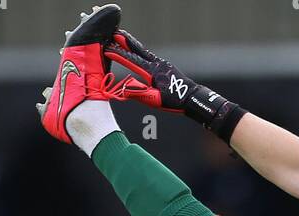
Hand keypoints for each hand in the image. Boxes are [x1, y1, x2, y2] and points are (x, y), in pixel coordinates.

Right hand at [105, 29, 244, 138]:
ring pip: (142, 50)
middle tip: (112, 31)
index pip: (131, 60)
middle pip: (137, 49)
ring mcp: (160, 63)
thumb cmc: (174, 101)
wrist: (192, 97)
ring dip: (130, 43)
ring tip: (120, 35)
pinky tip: (135, 50)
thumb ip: (139, 94)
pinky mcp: (164, 65)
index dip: (118, 54)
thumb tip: (122, 90)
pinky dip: (139, 50)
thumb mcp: (155, 101)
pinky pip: (148, 55)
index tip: (106, 48)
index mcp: (152, 72)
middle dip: (124, 40)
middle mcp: (156, 64)